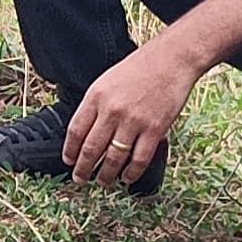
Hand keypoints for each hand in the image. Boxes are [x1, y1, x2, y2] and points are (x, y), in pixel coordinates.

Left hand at [64, 43, 200, 186]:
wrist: (171, 59)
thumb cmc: (141, 68)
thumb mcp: (108, 80)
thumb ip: (96, 104)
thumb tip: (86, 131)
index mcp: (96, 96)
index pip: (76, 131)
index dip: (70, 151)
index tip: (69, 162)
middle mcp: (111, 110)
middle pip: (91, 149)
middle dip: (83, 169)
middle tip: (80, 179)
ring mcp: (133, 121)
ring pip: (113, 158)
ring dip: (106, 175)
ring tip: (103, 181)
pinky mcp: (154, 129)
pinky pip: (139, 159)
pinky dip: (131, 173)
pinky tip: (127, 177)